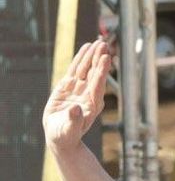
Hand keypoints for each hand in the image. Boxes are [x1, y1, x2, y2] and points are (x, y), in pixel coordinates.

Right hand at [44, 39, 109, 153]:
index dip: (101, 71)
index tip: (106, 58)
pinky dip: (80, 59)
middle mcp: (88, 94)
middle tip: (104, 45)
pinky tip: (86, 48)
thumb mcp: (69, 130)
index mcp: (91, 104)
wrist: (61, 137)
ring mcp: (79, 89)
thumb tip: (76, 109)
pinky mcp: (69, 86)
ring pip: (86, 69)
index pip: (98, 84)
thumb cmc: (66, 136)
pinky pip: (76, 69)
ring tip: (98, 43)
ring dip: (92, 56)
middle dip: (99, 59)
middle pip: (95, 73)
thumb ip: (74, 120)